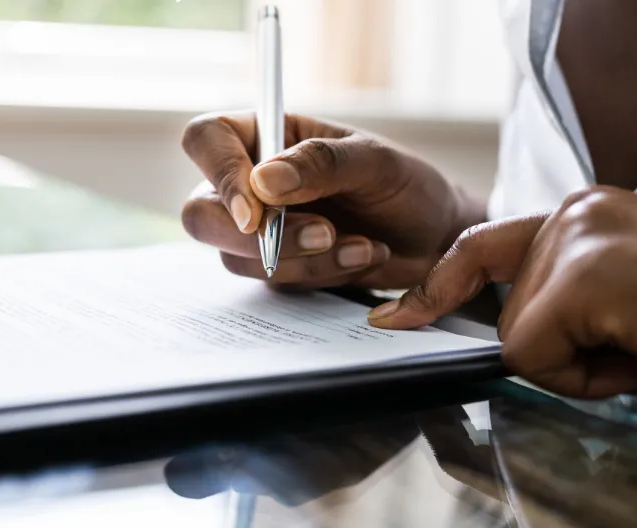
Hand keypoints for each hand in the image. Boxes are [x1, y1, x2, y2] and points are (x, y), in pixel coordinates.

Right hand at [181, 112, 483, 288]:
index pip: (206, 141)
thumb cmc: (405, 186)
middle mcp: (249, 182)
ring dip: (303, 258)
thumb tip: (262, 180)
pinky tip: (360, 257)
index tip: (257, 212)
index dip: (219, 174)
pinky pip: (273, 283)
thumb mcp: (375, 162)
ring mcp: (257, 229)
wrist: (434, 239)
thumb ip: (320, 164)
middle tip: (324, 233)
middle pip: (201, 213)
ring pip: (237, 257)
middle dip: (257, 237)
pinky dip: (319, 274)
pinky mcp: (274, 267)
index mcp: (265, 134)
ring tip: (362, 244)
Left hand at [369, 187, 636, 397]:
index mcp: (583, 217)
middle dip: (558, 353)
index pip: (479, 249)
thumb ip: (562, 306)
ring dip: (577, 369)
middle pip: (504, 314)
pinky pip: (532, 357)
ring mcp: (576, 239)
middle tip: (630, 345)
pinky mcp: (583, 277)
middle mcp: (574, 215)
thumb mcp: (619, 306)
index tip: (392, 319)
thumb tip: (518, 347)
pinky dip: (584, 379)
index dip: (436, 289)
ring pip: (515, 341)